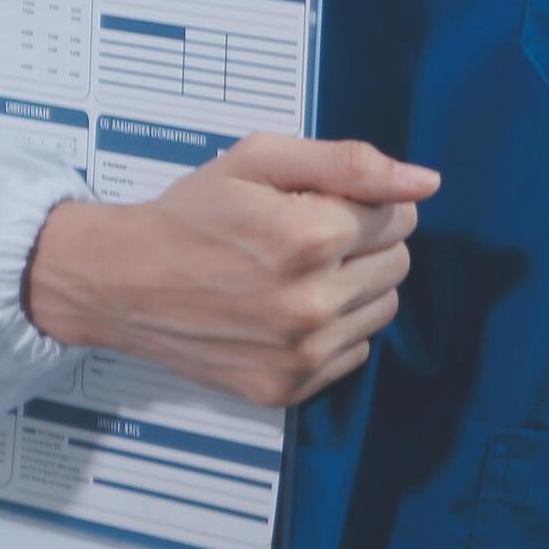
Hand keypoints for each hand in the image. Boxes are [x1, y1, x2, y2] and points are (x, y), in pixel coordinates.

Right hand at [22, 134, 438, 406]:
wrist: (122, 282)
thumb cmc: (191, 214)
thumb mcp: (260, 160)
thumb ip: (349, 163)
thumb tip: (426, 183)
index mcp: (309, 237)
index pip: (400, 217)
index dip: (364, 204)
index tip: (319, 205)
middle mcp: (312, 304)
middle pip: (398, 264)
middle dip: (364, 243)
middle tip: (306, 237)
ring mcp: (301, 354)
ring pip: (383, 311)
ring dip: (354, 287)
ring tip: (297, 274)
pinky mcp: (287, 388)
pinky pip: (354, 354)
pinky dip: (334, 330)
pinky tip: (288, 311)